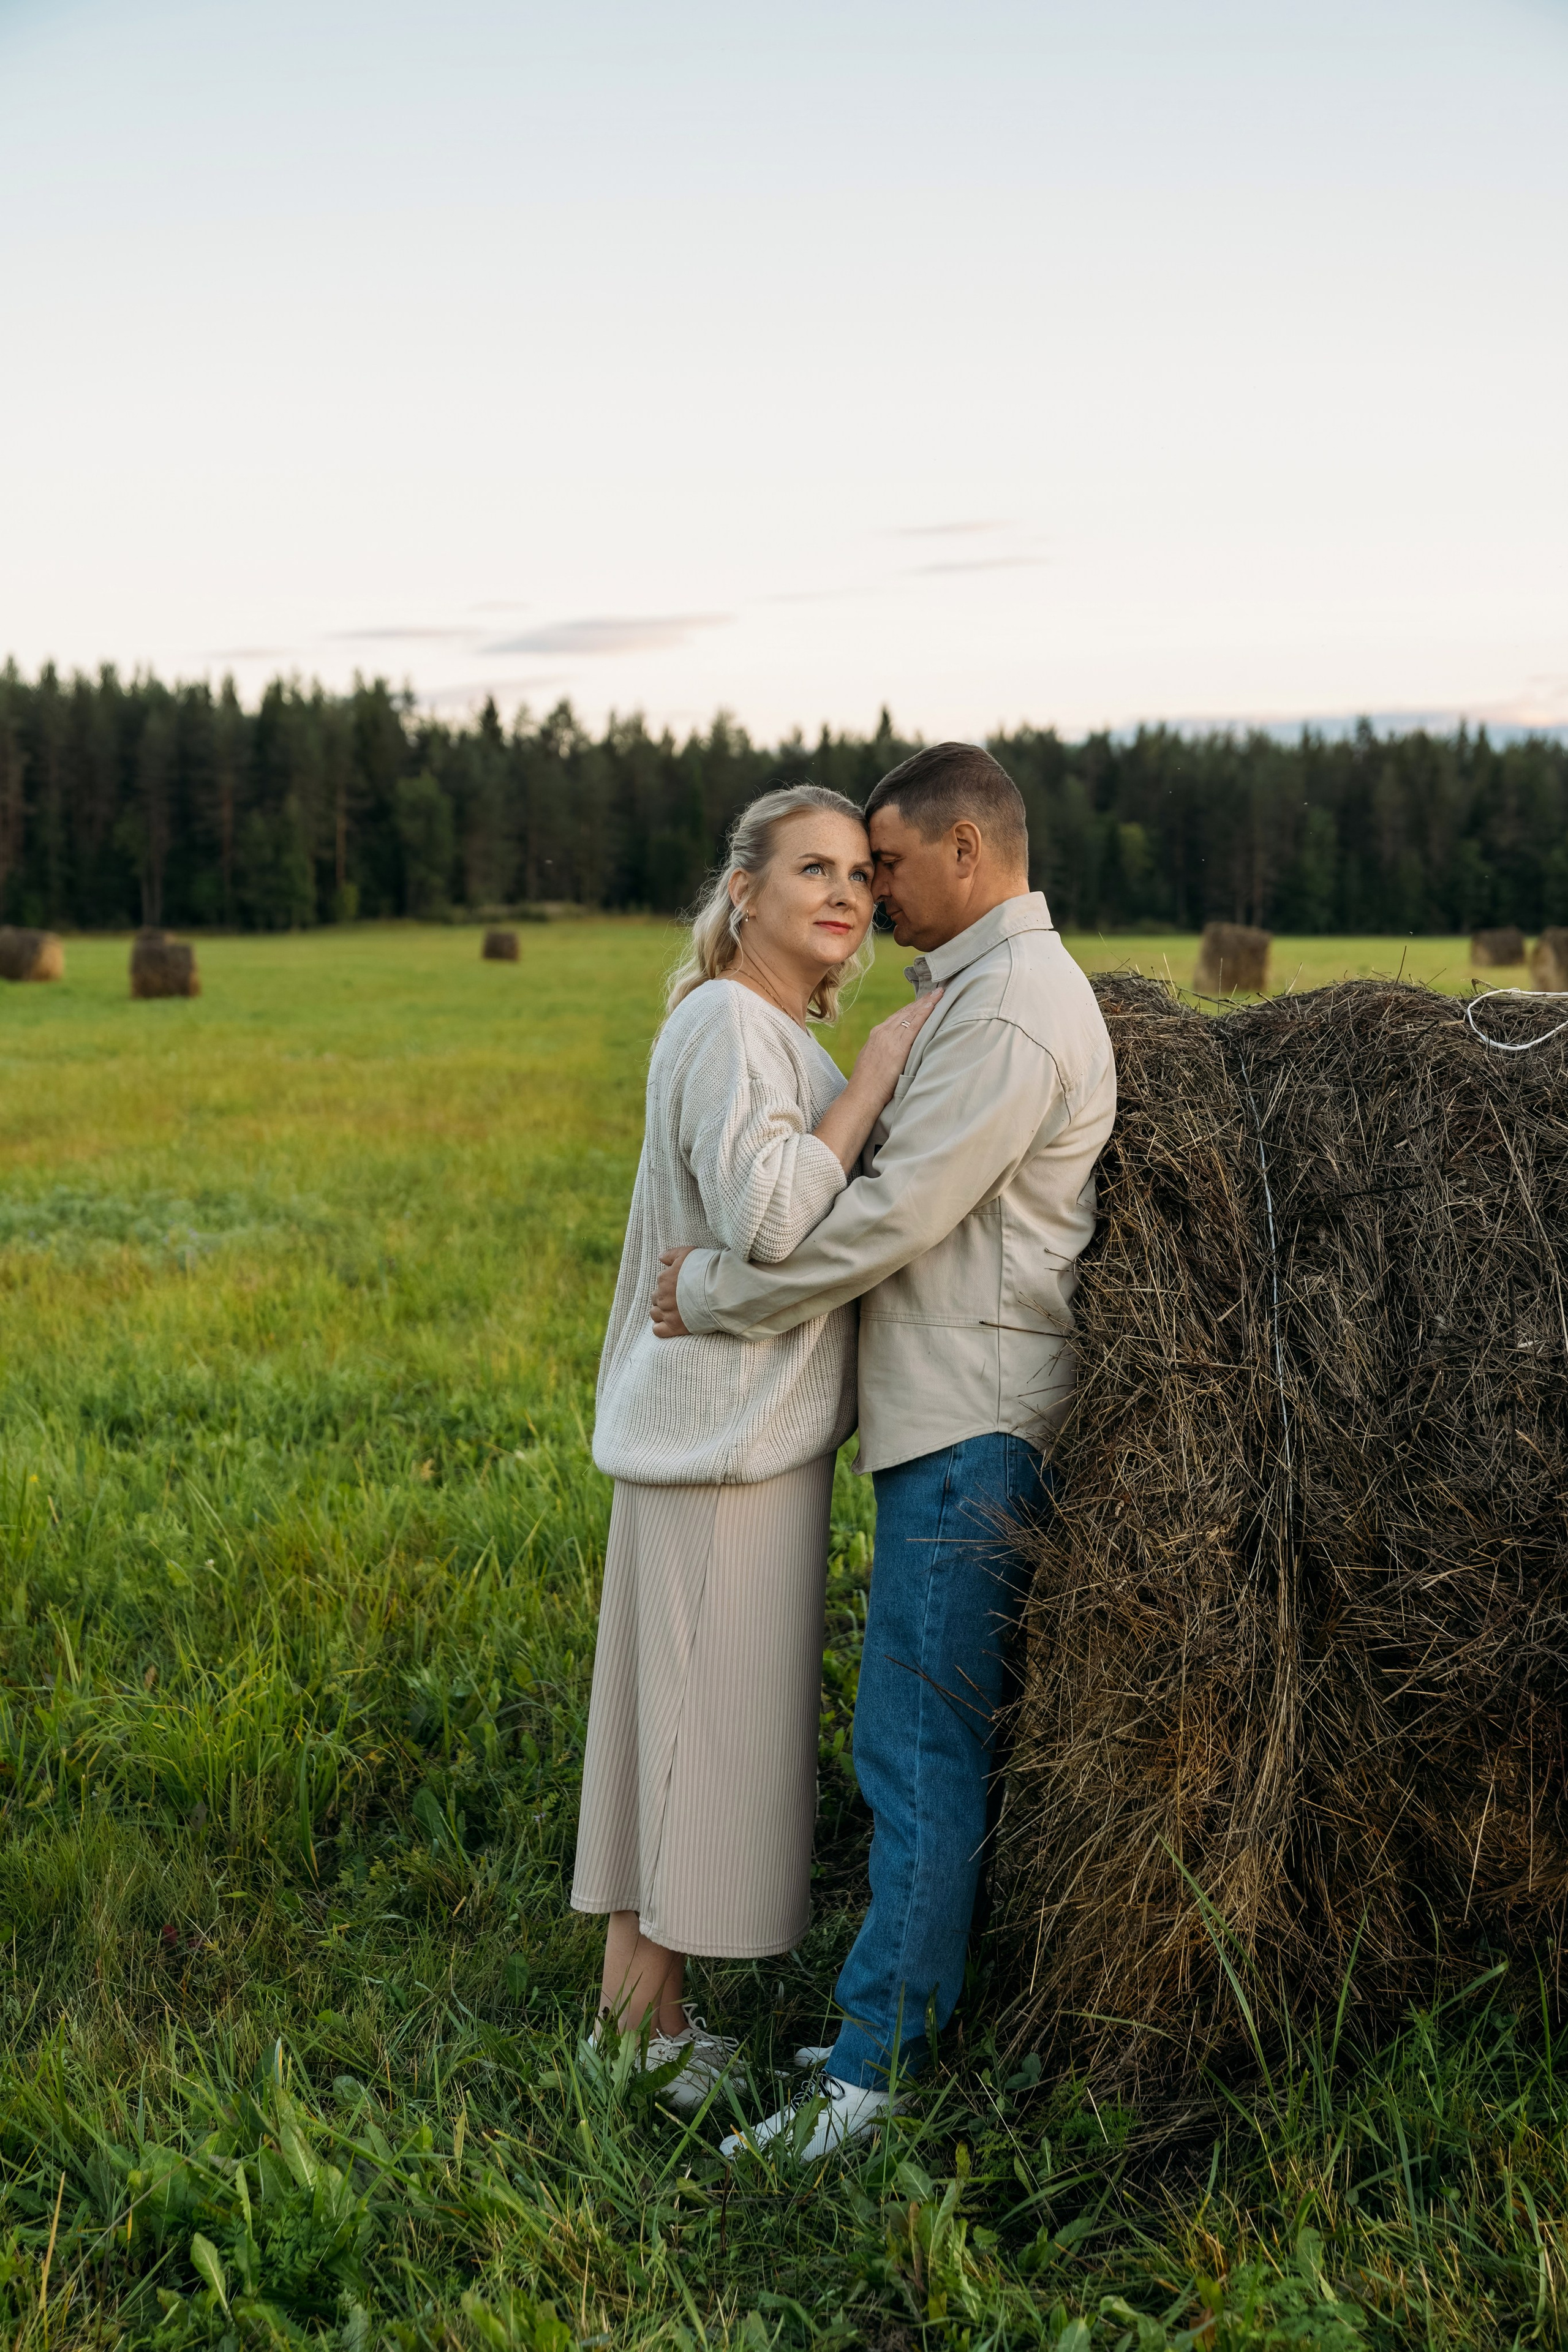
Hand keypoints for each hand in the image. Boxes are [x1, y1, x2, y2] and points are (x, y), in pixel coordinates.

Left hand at [651, 1244, 696, 1336]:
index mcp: (664, 1279)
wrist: (718, 1290)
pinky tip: (668, 1325)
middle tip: (679, 1298)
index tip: (682, 1286)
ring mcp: (668, 1313)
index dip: (671, 1284)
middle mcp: (663, 1296)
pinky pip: (658, 1330)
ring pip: (655, 1313)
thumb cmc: (705, 1270)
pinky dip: (660, 1328)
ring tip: (674, 1311)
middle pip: (656, 1298)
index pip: (661, 1282)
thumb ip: (671, 1254)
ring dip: (661, 1312)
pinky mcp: (674, 1327)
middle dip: (665, 1298)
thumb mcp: (687, 1253)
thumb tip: (660, 1257)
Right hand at [849, 985, 943, 1110]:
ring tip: (940, 993)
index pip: (897, 1016)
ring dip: (927, 1003)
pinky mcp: (898, 1047)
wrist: (861, 1095)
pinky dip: (925, 1012)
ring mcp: (890, 1038)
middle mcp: (882, 1032)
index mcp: (876, 1035)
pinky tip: (935, 1005)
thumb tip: (894, 1053)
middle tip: (936, 991)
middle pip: (905, 1012)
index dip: (912, 1008)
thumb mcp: (873, 1061)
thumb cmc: (868, 1085)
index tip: (923, 1000)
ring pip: (911, 1015)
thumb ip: (884, 1052)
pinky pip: (915, 1024)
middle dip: (921, 1001)